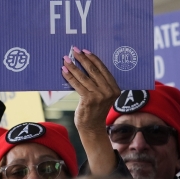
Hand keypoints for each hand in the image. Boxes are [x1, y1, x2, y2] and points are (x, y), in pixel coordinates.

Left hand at [62, 48, 120, 175]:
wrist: (92, 128)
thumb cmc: (96, 110)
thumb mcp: (103, 96)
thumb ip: (100, 83)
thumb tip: (86, 65)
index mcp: (115, 88)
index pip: (103, 69)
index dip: (93, 58)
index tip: (85, 51)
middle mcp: (109, 91)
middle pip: (94, 71)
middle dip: (82, 59)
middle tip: (74, 50)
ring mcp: (99, 96)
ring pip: (84, 77)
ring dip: (73, 66)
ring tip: (66, 59)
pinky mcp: (89, 100)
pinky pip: (77, 84)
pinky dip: (70, 76)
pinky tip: (64, 71)